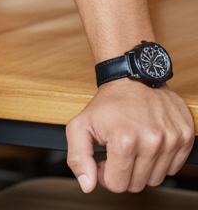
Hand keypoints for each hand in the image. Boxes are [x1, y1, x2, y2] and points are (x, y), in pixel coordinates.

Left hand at [66, 79, 194, 191]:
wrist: (132, 78)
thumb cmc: (107, 103)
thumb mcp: (80, 125)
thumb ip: (78, 158)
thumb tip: (88, 185)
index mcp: (125, 140)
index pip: (116, 185)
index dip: (105, 175)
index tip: (103, 159)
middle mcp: (152, 142)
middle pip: (137, 185)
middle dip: (123, 172)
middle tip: (117, 151)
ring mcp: (171, 140)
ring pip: (155, 179)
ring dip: (142, 168)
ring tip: (132, 146)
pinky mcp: (185, 137)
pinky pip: (172, 169)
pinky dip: (159, 161)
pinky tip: (147, 143)